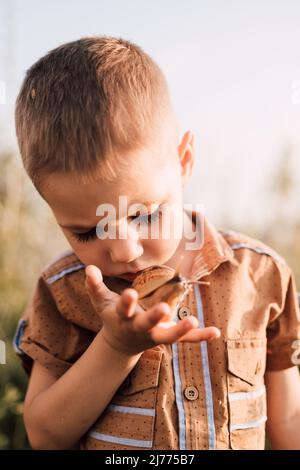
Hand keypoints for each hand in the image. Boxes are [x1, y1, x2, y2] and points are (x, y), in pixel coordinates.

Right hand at [85, 265, 219, 355]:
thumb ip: (94, 285)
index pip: (124, 309)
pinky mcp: (167, 337)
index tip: (130, 293)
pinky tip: (215, 331)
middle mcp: (140, 328)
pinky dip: (200, 336)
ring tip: (193, 320)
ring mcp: (155, 335)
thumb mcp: (101, 302)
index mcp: (123, 318)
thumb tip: (89, 267)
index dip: (126, 302)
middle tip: (164, 309)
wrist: (121, 343)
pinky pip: (186, 340)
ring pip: (169, 336)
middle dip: (154, 317)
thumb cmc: (112, 315)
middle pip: (147, 325)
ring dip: (181, 330)